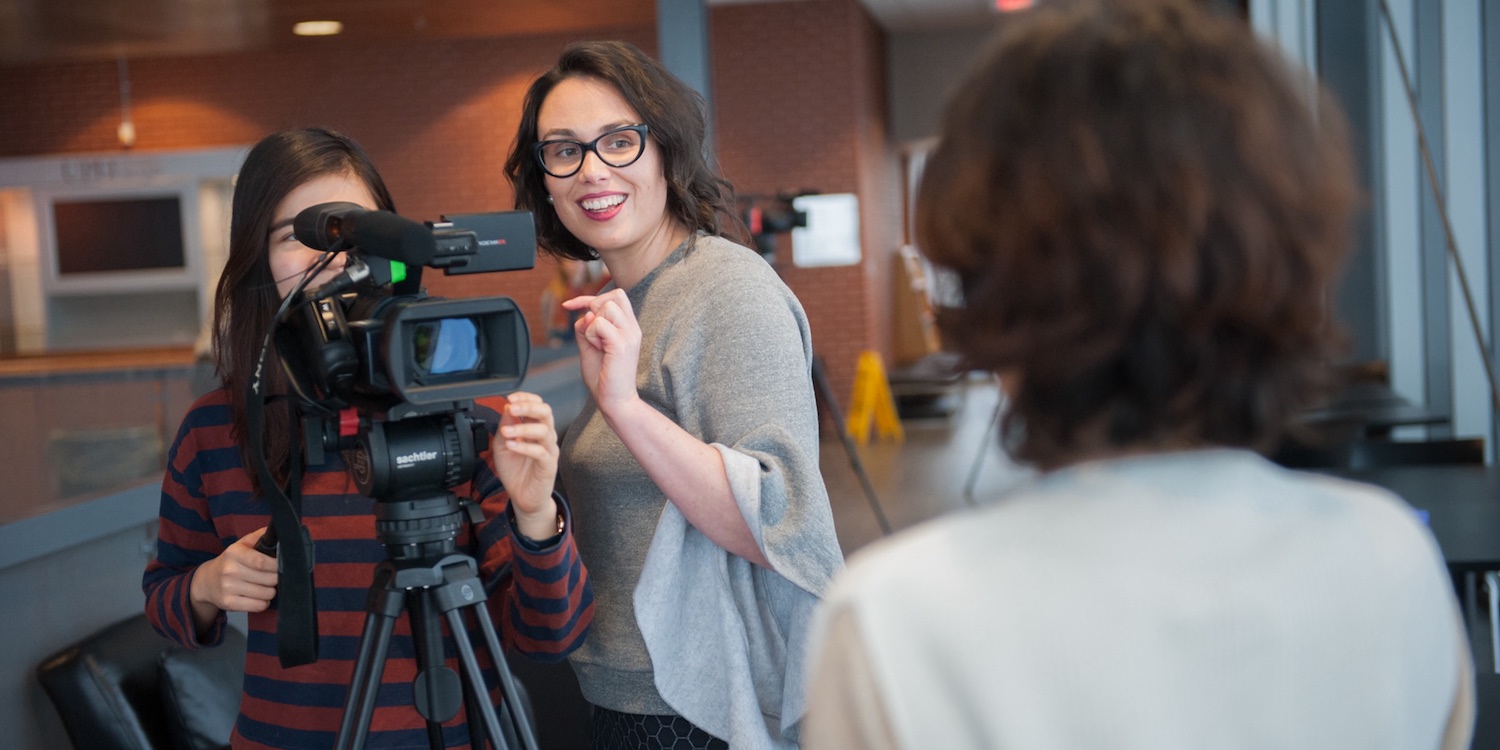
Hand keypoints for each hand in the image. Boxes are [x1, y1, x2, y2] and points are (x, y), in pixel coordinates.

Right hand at [189, 527, 278, 630]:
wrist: (206, 581)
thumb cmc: (230, 561)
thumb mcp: (241, 545)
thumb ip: (259, 536)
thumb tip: (276, 530)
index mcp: (234, 553)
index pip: (261, 561)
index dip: (277, 565)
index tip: (283, 565)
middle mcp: (229, 570)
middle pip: (268, 579)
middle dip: (277, 578)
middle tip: (275, 576)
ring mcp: (228, 588)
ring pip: (266, 594)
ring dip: (271, 591)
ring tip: (265, 586)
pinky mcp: (228, 603)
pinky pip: (258, 606)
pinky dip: (263, 602)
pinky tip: (258, 596)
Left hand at [491, 391, 560, 538]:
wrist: (522, 497)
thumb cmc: (516, 471)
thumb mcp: (502, 445)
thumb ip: (506, 426)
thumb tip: (506, 407)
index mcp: (535, 428)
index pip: (538, 405)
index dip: (526, 398)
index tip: (510, 398)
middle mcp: (545, 436)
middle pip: (546, 412)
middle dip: (528, 407)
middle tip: (511, 408)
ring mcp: (549, 450)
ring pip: (544, 430)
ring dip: (522, 428)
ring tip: (506, 432)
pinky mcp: (548, 465)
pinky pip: (541, 452)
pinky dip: (525, 446)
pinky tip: (512, 446)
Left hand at [563, 289, 641, 415]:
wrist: (615, 401)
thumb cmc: (603, 377)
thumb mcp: (589, 347)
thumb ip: (585, 329)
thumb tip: (583, 314)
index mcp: (628, 328)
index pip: (615, 297)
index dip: (588, 298)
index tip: (568, 305)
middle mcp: (632, 328)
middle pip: (615, 296)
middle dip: (594, 306)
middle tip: (590, 330)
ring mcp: (629, 335)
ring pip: (607, 307)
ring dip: (593, 323)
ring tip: (596, 343)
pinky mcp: (621, 345)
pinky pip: (599, 324)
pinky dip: (591, 334)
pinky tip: (596, 348)